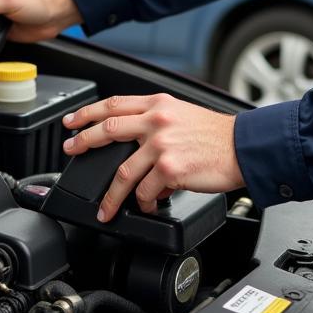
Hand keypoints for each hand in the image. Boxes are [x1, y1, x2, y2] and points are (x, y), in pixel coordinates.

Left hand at [61, 94, 244, 221]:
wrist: (242, 147)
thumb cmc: (216, 135)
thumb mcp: (182, 113)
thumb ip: (156, 119)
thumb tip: (132, 140)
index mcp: (158, 104)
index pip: (114, 104)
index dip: (88, 112)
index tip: (72, 121)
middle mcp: (157, 120)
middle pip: (108, 129)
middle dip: (83, 141)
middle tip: (70, 150)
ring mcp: (162, 144)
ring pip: (122, 172)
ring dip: (111, 196)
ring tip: (106, 209)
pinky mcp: (170, 168)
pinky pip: (146, 191)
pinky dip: (145, 202)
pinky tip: (149, 206)